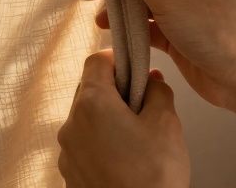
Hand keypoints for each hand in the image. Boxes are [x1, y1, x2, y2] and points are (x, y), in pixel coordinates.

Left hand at [57, 50, 188, 187]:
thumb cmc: (154, 178)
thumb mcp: (167, 124)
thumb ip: (158, 91)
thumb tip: (152, 81)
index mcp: (92, 104)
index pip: (96, 60)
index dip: (118, 59)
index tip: (136, 68)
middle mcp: (71, 125)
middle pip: (89, 90)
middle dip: (115, 91)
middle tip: (142, 105)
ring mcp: (67, 153)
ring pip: (86, 120)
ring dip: (107, 120)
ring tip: (137, 138)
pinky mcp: (70, 175)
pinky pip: (84, 147)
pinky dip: (101, 145)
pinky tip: (125, 159)